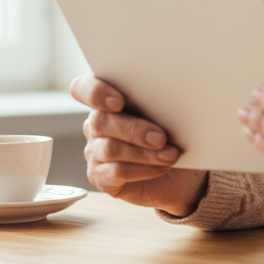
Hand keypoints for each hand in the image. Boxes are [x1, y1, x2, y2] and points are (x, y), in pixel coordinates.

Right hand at [69, 75, 207, 216]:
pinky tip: (162, 167)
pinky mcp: (100, 176)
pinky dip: (143, 169)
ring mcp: (95, 150)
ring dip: (144, 153)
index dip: (95, 93)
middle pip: (100, 121)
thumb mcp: (169, 113)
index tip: (118, 102)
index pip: (83, 88)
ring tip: (171, 155)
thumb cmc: (172, 134)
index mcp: (108, 97)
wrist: (180, 171)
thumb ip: (158, 101)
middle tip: (161, 138)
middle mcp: (96, 123)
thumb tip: (172, 95)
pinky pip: (116, 172)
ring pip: (110, 149)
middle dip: (134, 129)